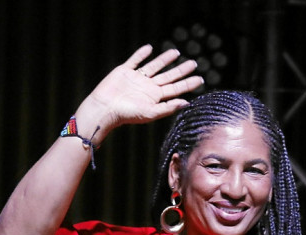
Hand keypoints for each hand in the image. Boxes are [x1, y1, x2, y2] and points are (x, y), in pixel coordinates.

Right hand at [76, 44, 203, 138]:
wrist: (105, 108)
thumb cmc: (127, 114)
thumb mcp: (150, 113)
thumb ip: (168, 108)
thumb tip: (187, 103)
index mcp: (156, 97)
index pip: (176, 89)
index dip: (188, 84)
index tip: (201, 79)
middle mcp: (148, 87)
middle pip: (169, 76)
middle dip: (181, 70)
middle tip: (194, 63)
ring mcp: (137, 79)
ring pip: (154, 66)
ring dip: (165, 59)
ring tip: (176, 52)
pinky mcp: (124, 71)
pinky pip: (135, 61)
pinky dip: (141, 54)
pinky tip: (150, 48)